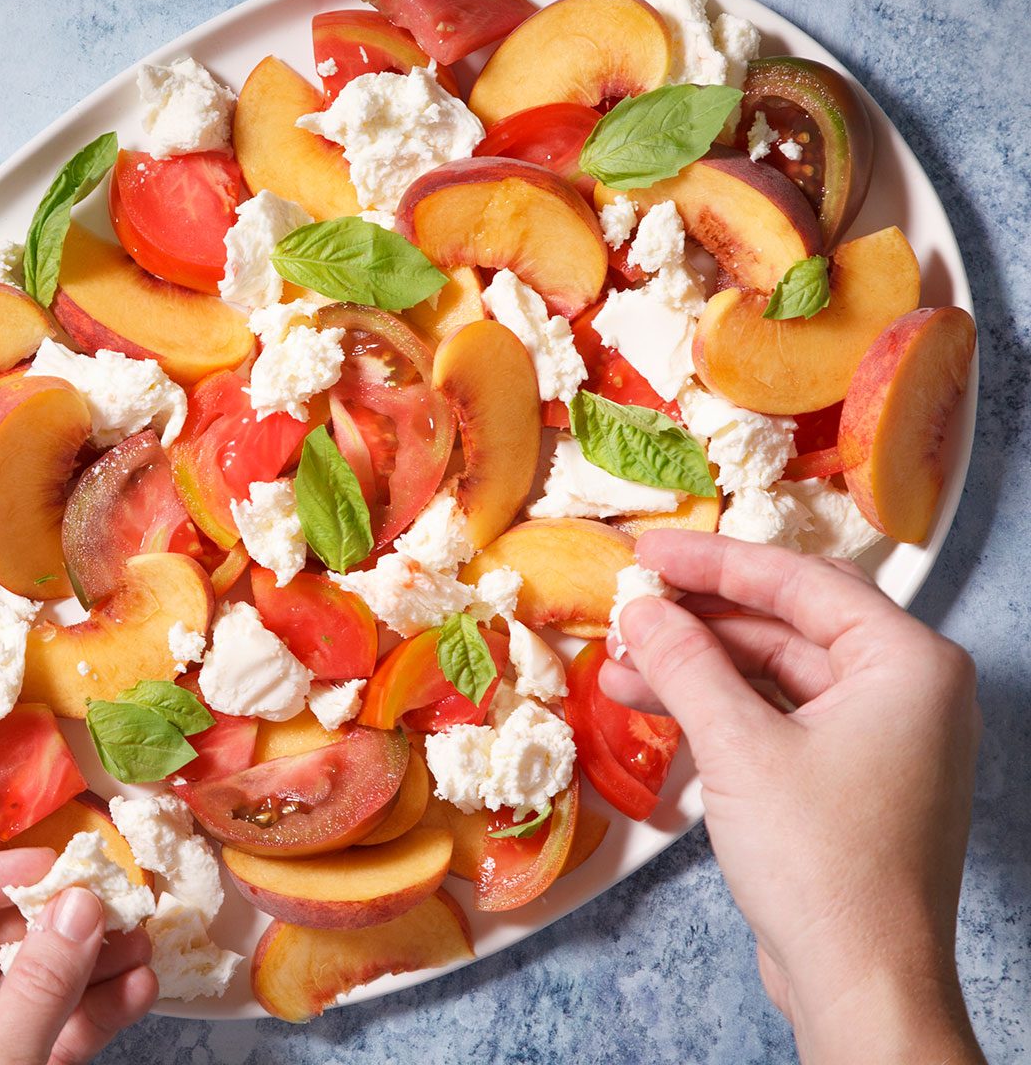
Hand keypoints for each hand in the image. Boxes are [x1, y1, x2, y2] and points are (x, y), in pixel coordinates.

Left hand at [0, 848, 157, 1064]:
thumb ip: (33, 999)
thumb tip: (76, 913)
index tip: (40, 866)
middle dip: (48, 925)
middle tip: (107, 898)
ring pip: (21, 998)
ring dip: (84, 969)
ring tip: (138, 940)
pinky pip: (45, 1040)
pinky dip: (89, 1016)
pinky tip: (132, 989)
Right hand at [604, 530, 982, 1064]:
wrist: (861, 978)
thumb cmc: (823, 861)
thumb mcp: (739, 747)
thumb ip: (685, 664)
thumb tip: (641, 610)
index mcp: (906, 663)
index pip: (800, 581)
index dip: (714, 563)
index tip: (647, 551)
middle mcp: (906, 691)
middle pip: (789, 622)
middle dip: (702, 616)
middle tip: (631, 600)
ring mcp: (882, 738)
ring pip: (777, 672)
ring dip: (699, 665)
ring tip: (621, 661)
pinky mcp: (853, 780)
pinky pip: (780, 717)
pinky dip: (720, 708)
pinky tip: (654, 703)